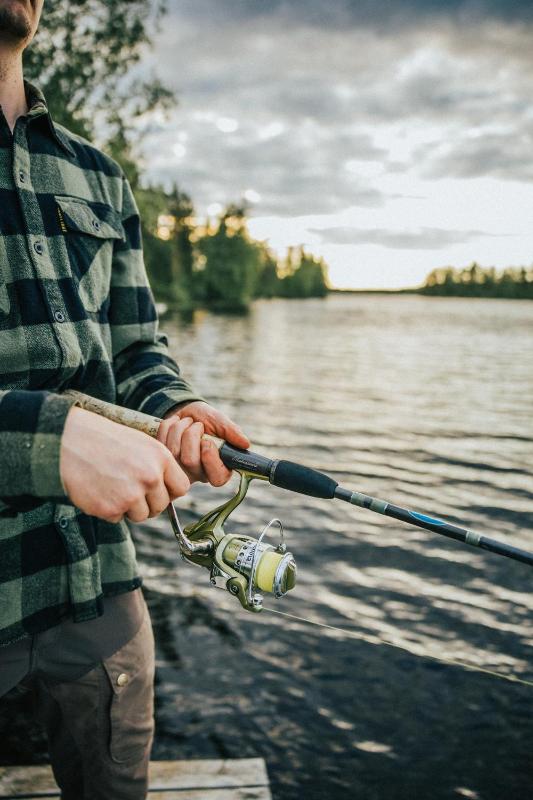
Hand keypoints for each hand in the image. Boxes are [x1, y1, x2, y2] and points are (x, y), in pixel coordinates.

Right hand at [60, 407, 189, 522]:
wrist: (69, 442)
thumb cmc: (105, 441)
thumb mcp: (141, 443)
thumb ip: (158, 465)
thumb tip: (170, 490)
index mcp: (161, 458)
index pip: (182, 487)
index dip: (170, 491)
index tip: (158, 489)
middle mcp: (150, 477)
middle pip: (161, 505)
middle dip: (148, 502)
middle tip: (129, 490)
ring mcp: (131, 495)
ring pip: (141, 515)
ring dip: (129, 508)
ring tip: (112, 487)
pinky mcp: (111, 508)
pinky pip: (118, 519)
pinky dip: (109, 510)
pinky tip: (99, 491)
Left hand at [158, 401, 249, 486]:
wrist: (186, 411)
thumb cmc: (207, 419)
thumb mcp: (220, 421)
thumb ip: (231, 432)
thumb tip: (246, 444)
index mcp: (219, 468)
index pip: (217, 477)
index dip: (211, 459)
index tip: (207, 441)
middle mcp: (199, 473)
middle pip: (190, 461)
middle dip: (192, 435)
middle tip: (197, 424)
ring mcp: (178, 468)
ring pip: (174, 451)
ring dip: (180, 427)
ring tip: (187, 422)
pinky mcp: (163, 459)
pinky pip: (162, 442)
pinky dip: (168, 426)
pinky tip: (175, 424)